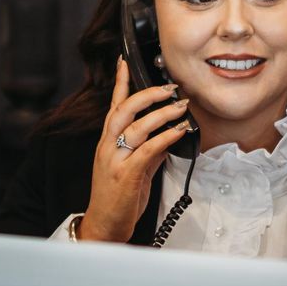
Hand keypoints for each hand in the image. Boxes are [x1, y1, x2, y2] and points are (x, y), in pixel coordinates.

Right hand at [80, 57, 191, 241]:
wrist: (105, 225)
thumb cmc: (118, 199)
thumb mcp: (135, 170)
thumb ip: (149, 151)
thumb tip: (168, 136)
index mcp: (107, 142)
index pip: (113, 106)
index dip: (119, 82)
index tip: (124, 60)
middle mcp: (108, 147)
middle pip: (124, 109)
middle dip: (147, 94)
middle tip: (170, 86)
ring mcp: (115, 160)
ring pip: (137, 126)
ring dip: (162, 113)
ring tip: (181, 106)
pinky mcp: (126, 175)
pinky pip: (147, 149)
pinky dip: (165, 137)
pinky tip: (180, 130)